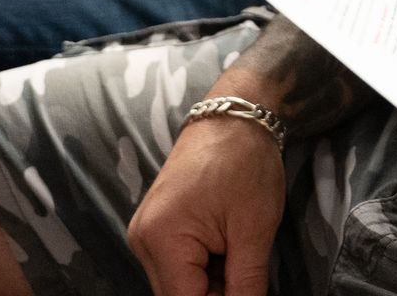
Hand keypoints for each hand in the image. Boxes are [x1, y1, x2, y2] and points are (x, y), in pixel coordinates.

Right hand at [128, 115, 285, 295]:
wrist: (234, 118)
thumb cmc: (246, 164)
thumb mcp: (254, 231)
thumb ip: (246, 286)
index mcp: (161, 239)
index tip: (248, 291)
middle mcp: (142, 240)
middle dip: (216, 295)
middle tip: (248, 274)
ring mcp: (145, 234)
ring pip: (178, 286)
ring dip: (210, 286)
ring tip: (237, 255)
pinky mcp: (155, 229)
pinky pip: (177, 268)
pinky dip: (203, 271)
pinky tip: (225, 250)